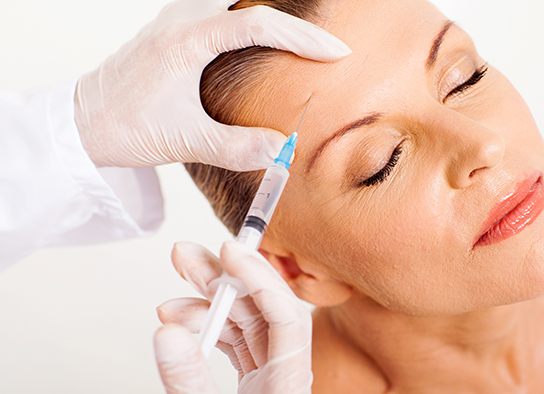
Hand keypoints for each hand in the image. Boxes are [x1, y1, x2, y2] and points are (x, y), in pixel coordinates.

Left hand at [75, 0, 349, 171]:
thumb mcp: (184, 141)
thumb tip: (283, 149)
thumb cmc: (125, 128)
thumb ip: (236, 146)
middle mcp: (181, 20)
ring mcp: (175, 21)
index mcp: (186, 40)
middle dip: (290, 13)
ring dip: (265, 10)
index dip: (303, 38)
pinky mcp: (171, 30)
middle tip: (323, 35)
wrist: (81, 125)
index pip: (259, 24)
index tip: (336, 52)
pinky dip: (245, 15)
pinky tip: (258, 36)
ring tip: (297, 33)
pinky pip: (216, 8)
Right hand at [155, 241, 313, 393]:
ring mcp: (272, 374)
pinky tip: (182, 321)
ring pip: (246, 321)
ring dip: (209, 303)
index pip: (286, 314)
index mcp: (289, 381)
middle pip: (262, 309)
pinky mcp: (257, 380)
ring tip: (174, 295)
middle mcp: (286, 372)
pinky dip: (210, 327)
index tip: (228, 252)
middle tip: (189, 255)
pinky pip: (237, 340)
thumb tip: (168, 333)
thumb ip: (190, 376)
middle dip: (223, 278)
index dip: (258, 276)